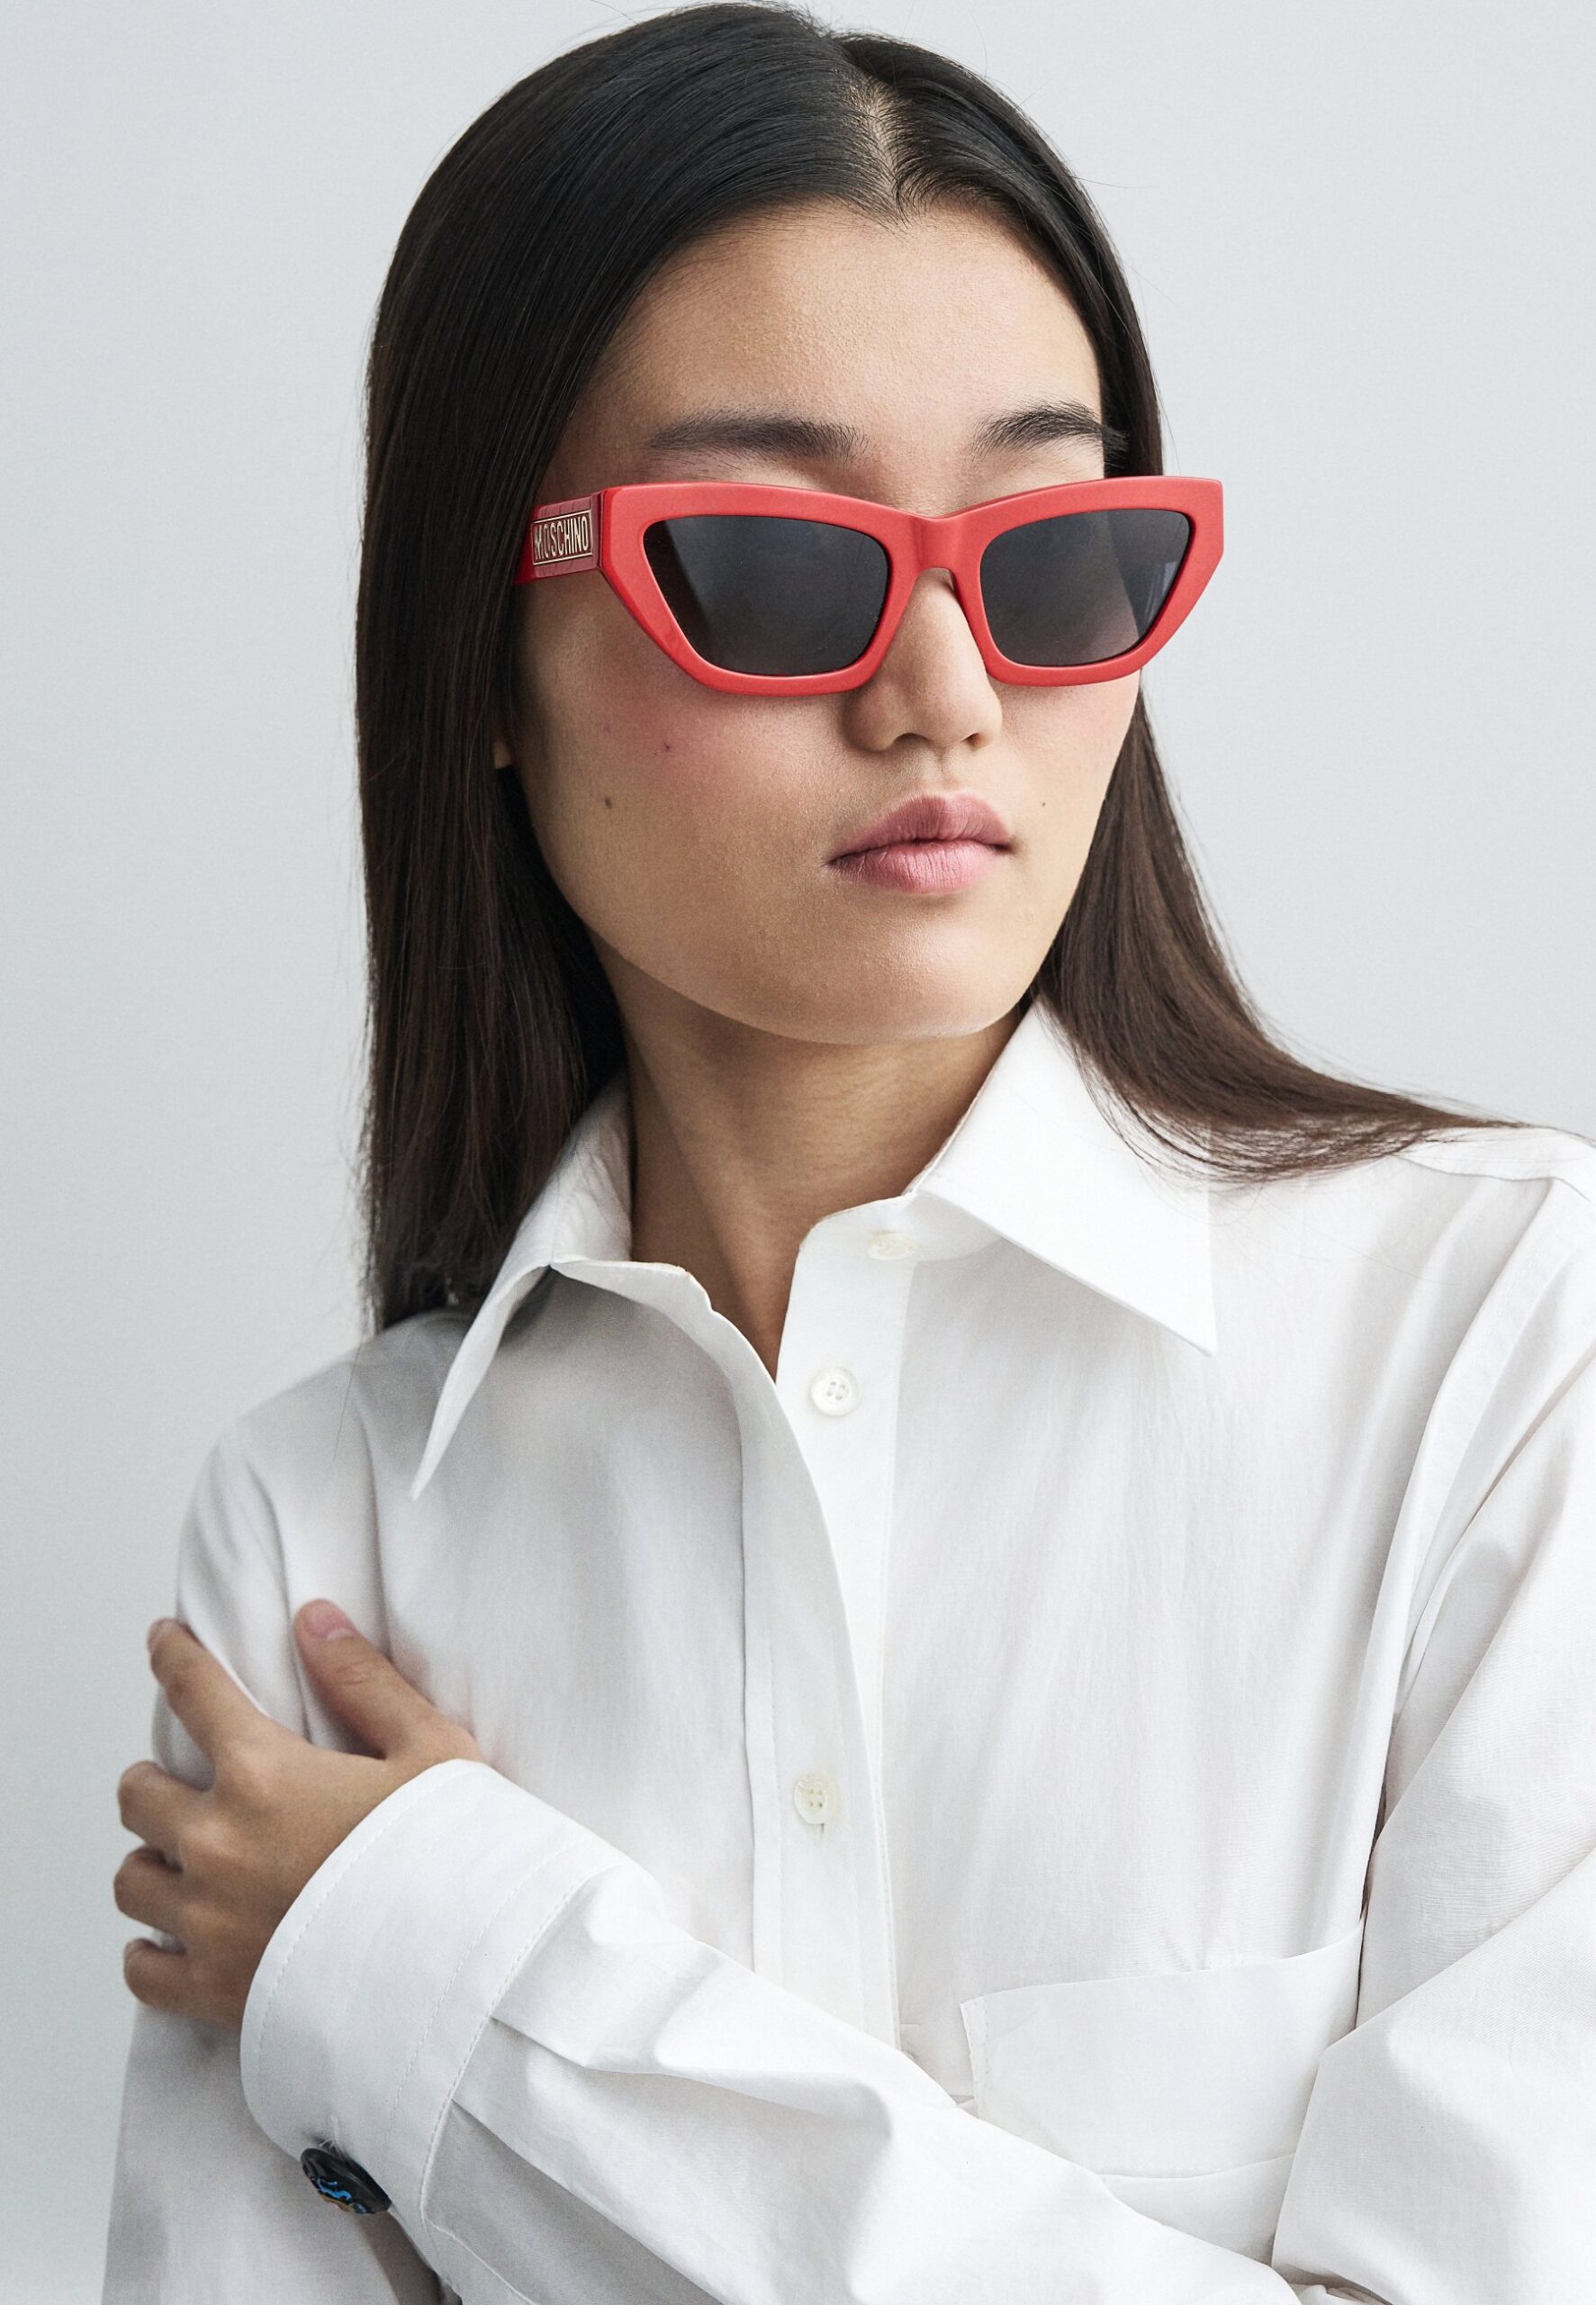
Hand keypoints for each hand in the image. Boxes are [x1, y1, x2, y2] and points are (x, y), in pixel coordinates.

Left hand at [115, 1602, 483, 2029]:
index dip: (172, 1656)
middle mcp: (217, 1844)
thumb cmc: (455, 1859)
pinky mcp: (210, 1992)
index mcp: (264, 1775)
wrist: (460, 1974)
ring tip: (181, 1860)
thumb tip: (313, 1618)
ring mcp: (206, 1923)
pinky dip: (149, 1953)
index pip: (194, 1692)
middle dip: (155, 1778)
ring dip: (152, 1862)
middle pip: (138, 1795)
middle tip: (183, 1780)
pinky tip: (170, 1942)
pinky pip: (142, 1971)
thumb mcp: (430, 1749)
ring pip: (131, 1881)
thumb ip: (363, 1681)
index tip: (163, 1641)